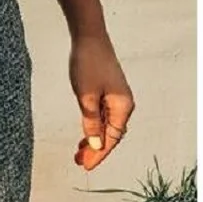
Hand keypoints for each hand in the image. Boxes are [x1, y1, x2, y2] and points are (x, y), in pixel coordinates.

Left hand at [69, 33, 134, 171]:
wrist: (89, 35)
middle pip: (111, 134)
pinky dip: (94, 124)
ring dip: (94, 138)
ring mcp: (116, 96)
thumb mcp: (85, 96)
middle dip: (96, 149)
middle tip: (79, 161)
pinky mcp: (108, 89)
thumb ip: (91, 122)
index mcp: (122, 106)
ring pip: (107, 124)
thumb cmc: (88, 63)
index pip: (112, 138)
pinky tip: (85, 131)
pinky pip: (103, 113)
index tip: (85, 165)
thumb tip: (96, 145)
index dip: (99, 154)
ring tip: (79, 151)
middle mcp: (124, 103)